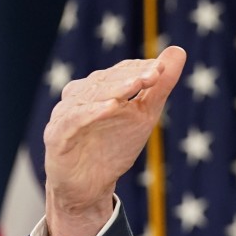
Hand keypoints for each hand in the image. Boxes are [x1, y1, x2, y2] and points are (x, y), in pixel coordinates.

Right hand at [43, 46, 186, 235]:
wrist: (90, 186)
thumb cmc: (115, 146)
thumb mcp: (144, 114)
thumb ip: (159, 86)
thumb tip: (179, 50)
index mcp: (97, 88)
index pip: (120, 72)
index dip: (140, 68)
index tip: (163, 68)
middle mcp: (79, 96)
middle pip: (105, 80)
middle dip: (131, 76)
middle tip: (156, 74)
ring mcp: (65, 114)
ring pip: (89, 96)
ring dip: (114, 89)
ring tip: (136, 84)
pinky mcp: (57, 135)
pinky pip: (74, 120)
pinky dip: (92, 112)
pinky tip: (111, 107)